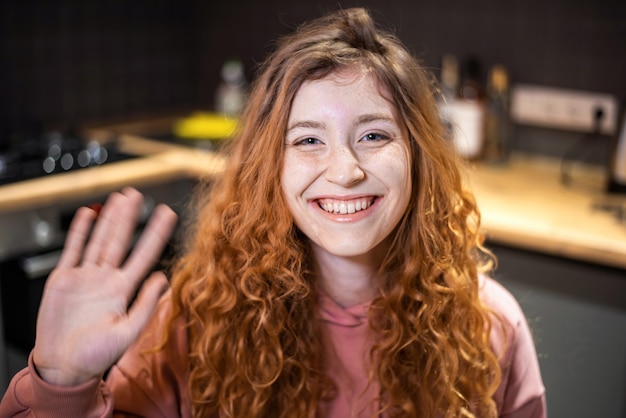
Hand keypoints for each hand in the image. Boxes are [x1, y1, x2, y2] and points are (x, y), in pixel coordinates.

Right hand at [32, 187, 177, 385]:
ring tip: (119, 198)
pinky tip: (88, 214)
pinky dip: (79, 231)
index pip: (144, 255)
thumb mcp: (126, 333)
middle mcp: (105, 280)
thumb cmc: (95, 357)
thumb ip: (146, 305)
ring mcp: (85, 278)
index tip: (167, 215)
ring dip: (108, 219)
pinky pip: (73, 250)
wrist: (63, 367)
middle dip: (129, 218)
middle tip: (138, 195)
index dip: (156, 234)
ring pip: (99, 240)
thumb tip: (164, 279)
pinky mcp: (63, 280)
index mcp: (122, 291)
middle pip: (120, 241)